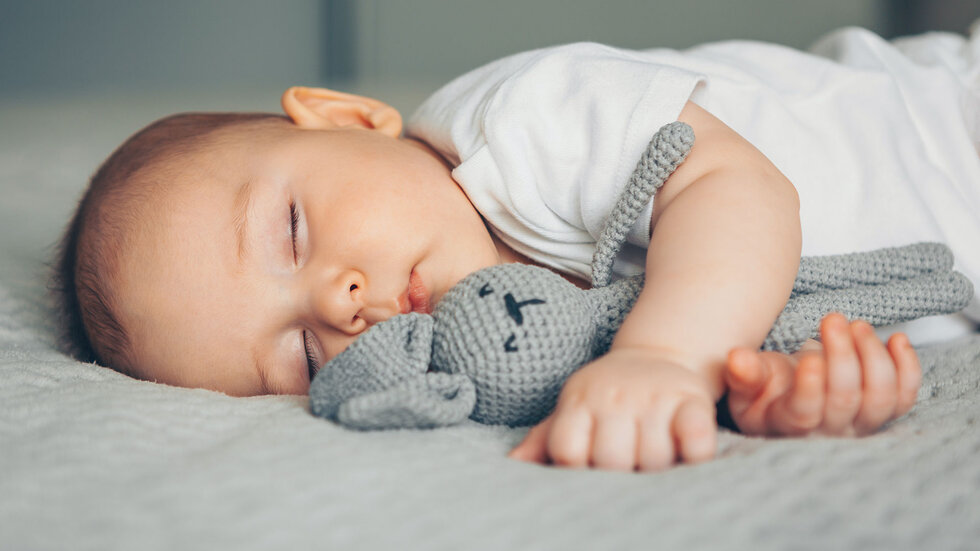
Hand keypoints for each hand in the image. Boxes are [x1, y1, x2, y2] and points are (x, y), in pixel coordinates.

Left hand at [508, 348, 717, 470]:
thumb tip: (515, 463)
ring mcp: (654, 397)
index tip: (588, 467)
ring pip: (653, 457)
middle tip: (626, 467)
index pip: (567, 450)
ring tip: (652, 460)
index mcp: (579, 401)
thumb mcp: (573, 410)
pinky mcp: (692, 400)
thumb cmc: (607, 397)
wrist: (659, 354)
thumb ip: (545, 438)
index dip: (576, 467)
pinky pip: (696, 435)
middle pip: (611, 459)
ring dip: (656, 468)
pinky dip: (696, 452)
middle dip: (618, 473)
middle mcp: (614, 397)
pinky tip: (687, 454)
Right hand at [724, 312, 920, 436]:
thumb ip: (742, 373)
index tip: (808, 358)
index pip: (805, 413)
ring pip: (880, 397)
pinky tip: (897, 339)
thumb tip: (737, 358)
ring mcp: (860, 423)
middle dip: (843, 355)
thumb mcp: (744, 383)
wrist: (789, 397)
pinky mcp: (883, 411)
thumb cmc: (765, 389)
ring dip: (873, 356)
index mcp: (788, 424)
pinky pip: (905, 396)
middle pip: (845, 399)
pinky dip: (908, 367)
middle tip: (833, 319)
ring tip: (858, 325)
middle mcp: (829, 431)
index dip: (811, 388)